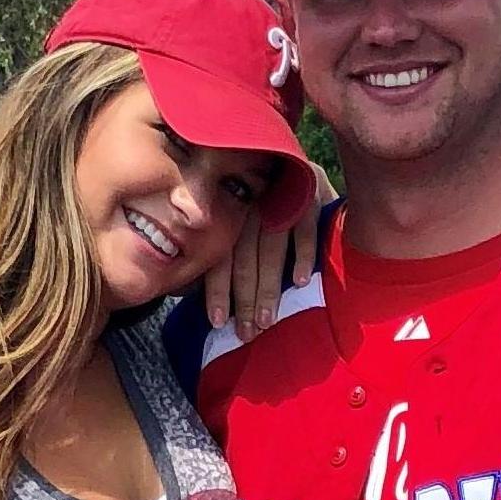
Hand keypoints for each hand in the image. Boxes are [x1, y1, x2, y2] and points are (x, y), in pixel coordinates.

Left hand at [203, 172, 333, 335]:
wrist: (301, 166)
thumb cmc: (268, 205)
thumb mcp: (240, 221)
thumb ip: (222, 253)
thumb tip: (188, 294)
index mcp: (231, 212)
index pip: (220, 256)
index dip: (217, 290)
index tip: (217, 322)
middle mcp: (252, 204)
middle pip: (244, 257)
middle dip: (244, 299)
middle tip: (247, 333)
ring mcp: (282, 198)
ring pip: (271, 248)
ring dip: (268, 287)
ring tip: (266, 320)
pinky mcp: (312, 194)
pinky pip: (305, 229)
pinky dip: (302, 255)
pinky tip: (299, 282)